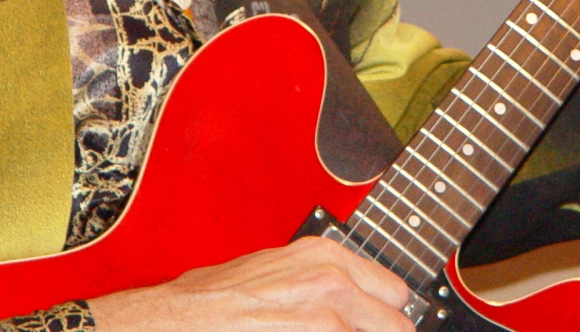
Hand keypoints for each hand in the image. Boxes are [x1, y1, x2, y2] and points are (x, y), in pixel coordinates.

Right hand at [88, 236, 413, 331]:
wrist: (181, 321)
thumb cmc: (217, 299)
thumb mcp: (279, 272)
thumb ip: (323, 283)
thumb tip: (353, 300)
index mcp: (326, 254)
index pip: (395, 292)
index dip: (384, 318)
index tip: (374, 328)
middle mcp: (333, 279)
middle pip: (399, 325)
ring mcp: (326, 315)